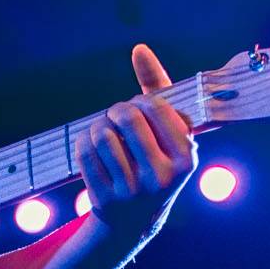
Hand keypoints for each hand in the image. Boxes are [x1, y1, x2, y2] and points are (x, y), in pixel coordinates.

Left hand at [73, 44, 196, 239]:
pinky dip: (83, 142)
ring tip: (104, 132)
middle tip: (117, 116)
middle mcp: (162, 178)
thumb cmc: (155, 160)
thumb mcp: (167, 130)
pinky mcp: (105, 200)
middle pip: (126, 117)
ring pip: (101, 134)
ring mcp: (132, 192)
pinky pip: (84, 153)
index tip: (139, 109)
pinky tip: (92, 146)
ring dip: (98, 126)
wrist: (136, 219)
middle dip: (117, 110)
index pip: (155, 107)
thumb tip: (139, 48)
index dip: (140, 100)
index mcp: (186, 159)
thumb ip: (157, 86)